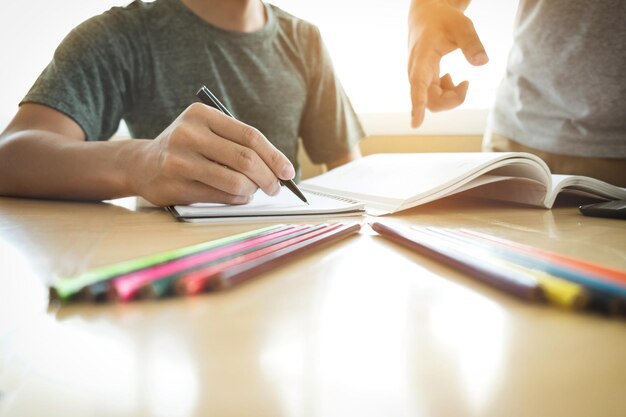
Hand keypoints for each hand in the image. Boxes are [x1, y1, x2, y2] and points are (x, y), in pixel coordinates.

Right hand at [130, 103, 295, 205]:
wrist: (141, 164)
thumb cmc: (185, 148)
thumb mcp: (206, 132)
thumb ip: (237, 143)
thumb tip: (278, 167)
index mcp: (201, 115)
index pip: (250, 136)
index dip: (274, 156)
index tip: (288, 171)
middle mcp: (189, 134)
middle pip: (246, 159)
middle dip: (269, 177)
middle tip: (276, 187)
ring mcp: (180, 160)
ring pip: (235, 180)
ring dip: (253, 190)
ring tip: (254, 191)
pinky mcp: (176, 185)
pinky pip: (221, 195)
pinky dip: (237, 199)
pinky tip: (238, 196)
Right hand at [408, 0, 488, 127]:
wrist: (426, 16)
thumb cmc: (443, 20)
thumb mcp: (462, 26)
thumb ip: (472, 43)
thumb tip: (483, 62)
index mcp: (422, 59)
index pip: (417, 86)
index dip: (417, 106)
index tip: (416, 124)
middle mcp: (416, 72)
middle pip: (430, 101)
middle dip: (451, 101)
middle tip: (466, 84)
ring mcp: (418, 78)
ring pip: (432, 102)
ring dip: (450, 98)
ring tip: (462, 82)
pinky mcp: (422, 81)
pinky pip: (433, 98)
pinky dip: (447, 94)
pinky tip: (452, 80)